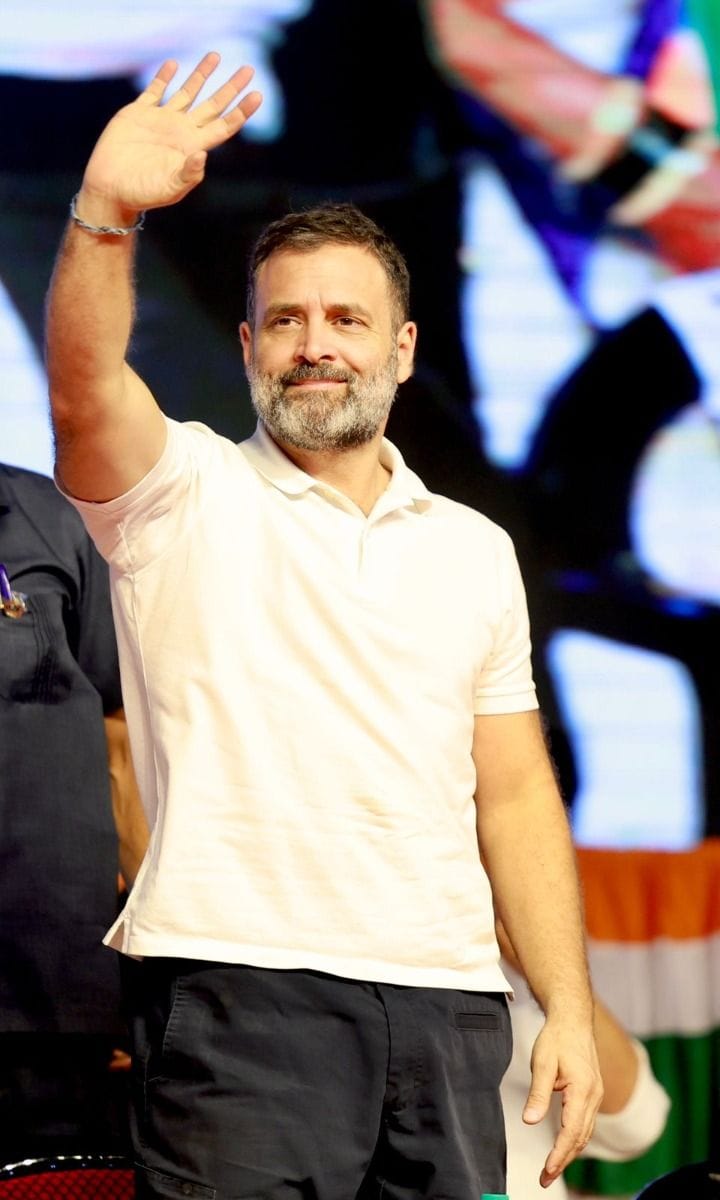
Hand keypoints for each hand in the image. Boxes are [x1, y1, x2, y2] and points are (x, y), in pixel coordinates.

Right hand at [78, 53, 261, 220]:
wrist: (111, 189)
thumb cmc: (143, 194)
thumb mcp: (170, 188)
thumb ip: (188, 173)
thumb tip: (203, 154)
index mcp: (192, 147)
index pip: (223, 126)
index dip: (241, 112)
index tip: (257, 95)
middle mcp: (181, 131)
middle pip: (213, 105)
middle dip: (230, 88)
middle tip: (248, 70)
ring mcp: (161, 121)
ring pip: (187, 92)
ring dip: (201, 74)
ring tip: (215, 56)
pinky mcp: (138, 114)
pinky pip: (154, 91)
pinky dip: (163, 77)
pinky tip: (173, 64)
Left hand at [523, 1016, 602, 1187]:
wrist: (573, 1020)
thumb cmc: (557, 1038)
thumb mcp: (542, 1062)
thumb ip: (538, 1093)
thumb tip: (530, 1120)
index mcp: (582, 1090)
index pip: (571, 1132)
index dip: (559, 1154)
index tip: (547, 1171)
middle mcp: (594, 1096)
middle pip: (580, 1138)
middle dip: (563, 1161)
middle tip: (545, 1179)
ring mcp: (596, 1096)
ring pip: (585, 1133)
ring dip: (570, 1153)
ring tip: (552, 1169)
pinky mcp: (593, 1094)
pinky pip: (586, 1123)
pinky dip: (576, 1139)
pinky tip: (565, 1147)